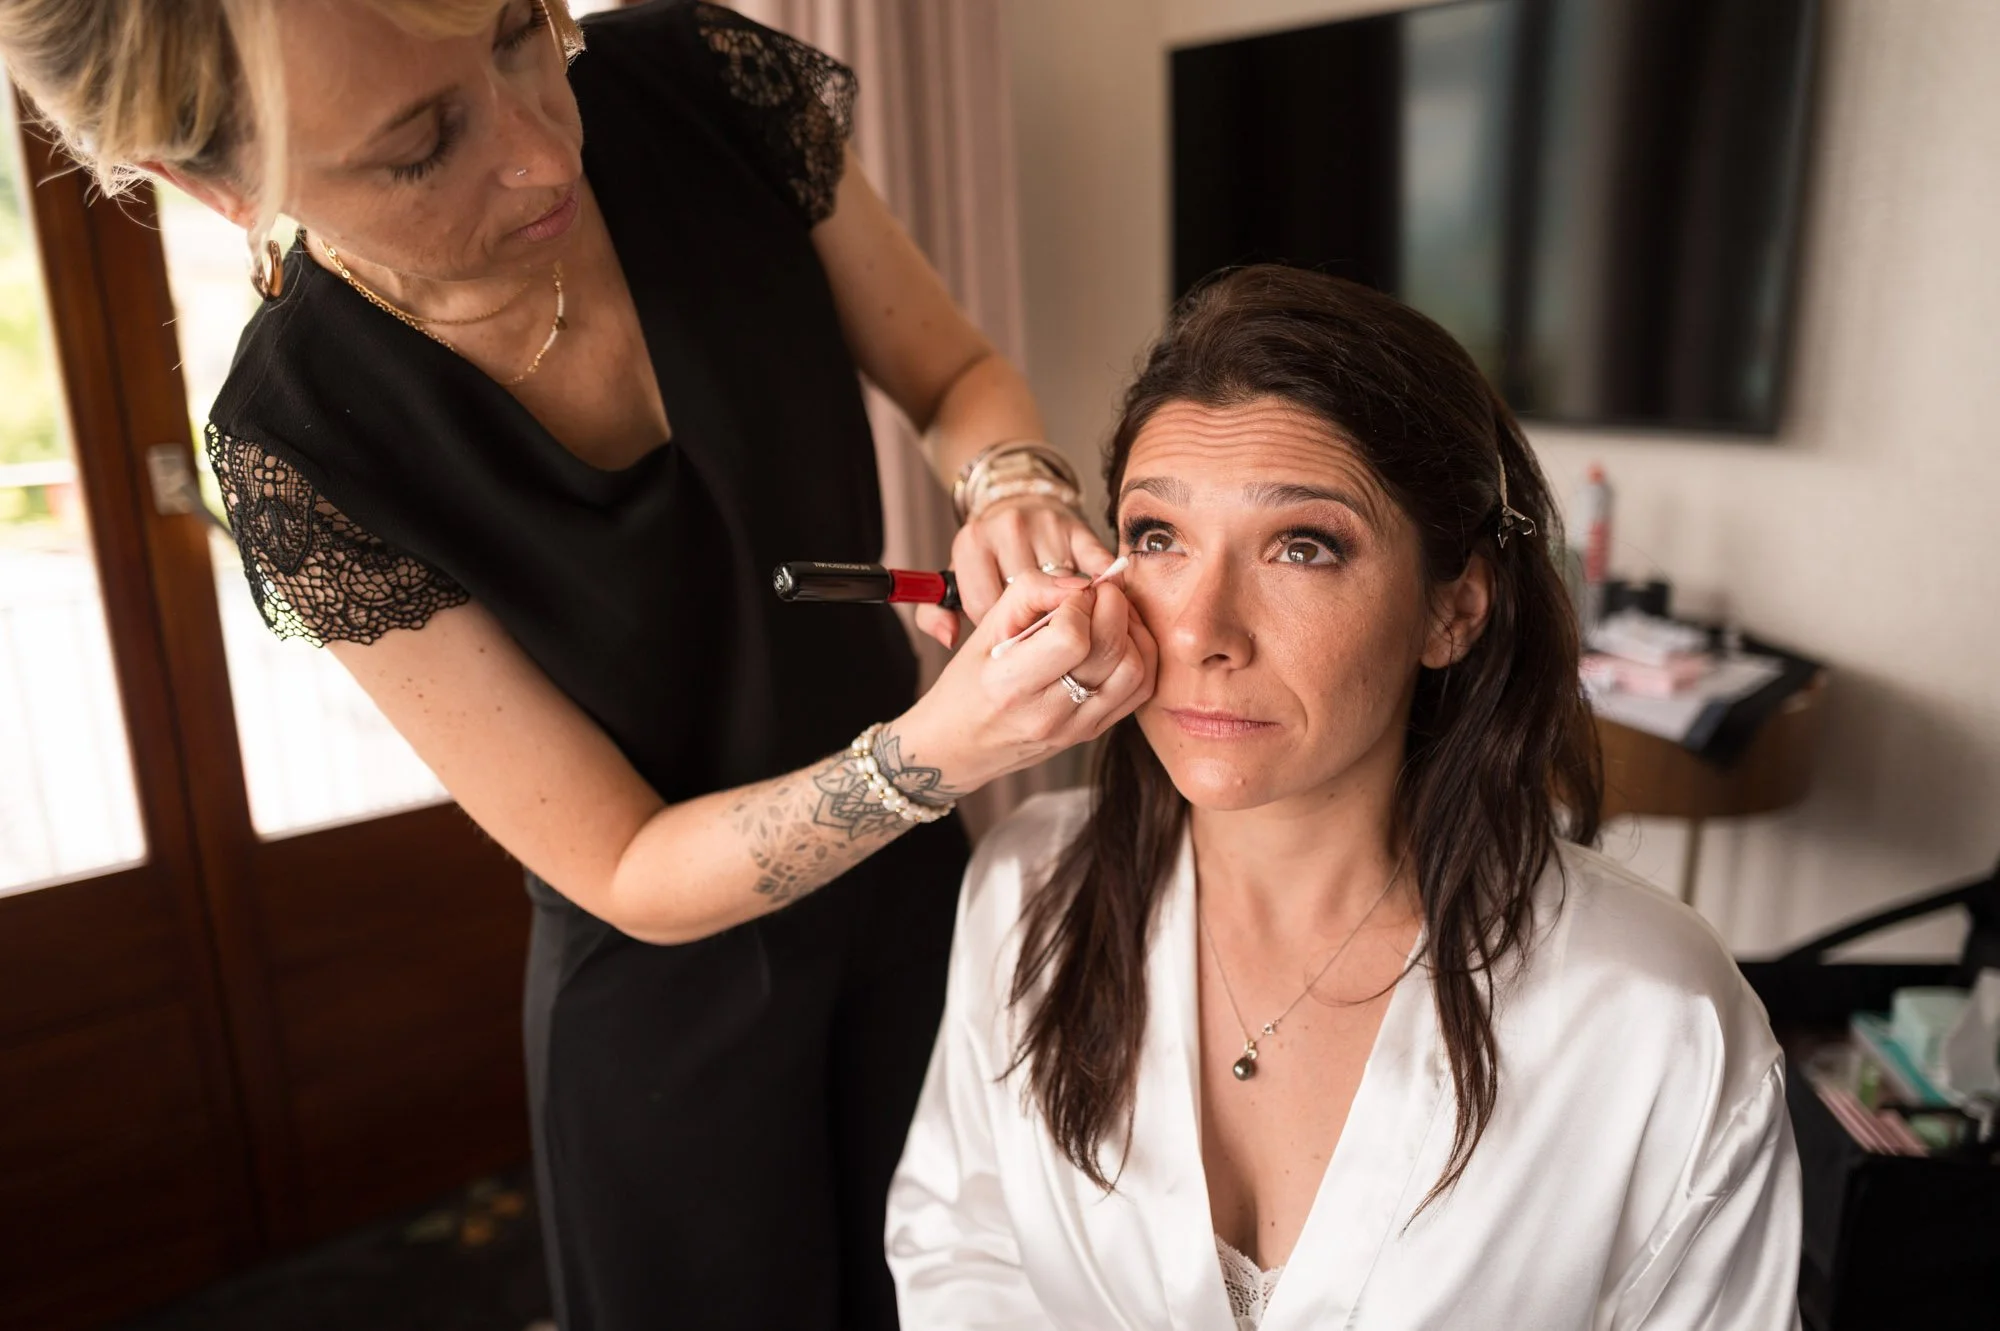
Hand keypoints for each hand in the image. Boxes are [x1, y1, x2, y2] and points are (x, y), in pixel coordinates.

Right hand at [893, 571, 1155, 795]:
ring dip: (1131, 630)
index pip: (1071, 638)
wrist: (961, 745)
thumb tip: (1079, 582)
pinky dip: (1140, 656)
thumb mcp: (982, 632)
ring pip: (1134, 670)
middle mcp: (1048, 714)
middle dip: (1113, 605)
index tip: (1070, 595)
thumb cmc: (966, 685)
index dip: (1079, 603)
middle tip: (1098, 591)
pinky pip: (1139, 690)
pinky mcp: (1093, 732)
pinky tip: (1119, 638)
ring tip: (1109, 613)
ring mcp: (1075, 728)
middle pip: (1110, 650)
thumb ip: (1028, 595)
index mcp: (1010, 686)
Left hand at [914, 496, 1114, 648]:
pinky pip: (1095, 569)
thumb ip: (934, 614)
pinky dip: (1100, 590)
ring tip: (1061, 619)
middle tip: (1035, 629)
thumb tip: (950, 638)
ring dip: (1064, 610)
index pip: (984, 605)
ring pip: (1061, 591)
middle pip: (1025, 599)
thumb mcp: (952, 580)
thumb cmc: (987, 557)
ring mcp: (1046, 525)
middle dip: (1031, 621)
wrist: (1018, 505)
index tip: (1005, 630)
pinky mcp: (1079, 528)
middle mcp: (1007, 527)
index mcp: (971, 542)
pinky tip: (1097, 606)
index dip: (996, 628)